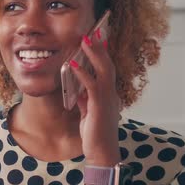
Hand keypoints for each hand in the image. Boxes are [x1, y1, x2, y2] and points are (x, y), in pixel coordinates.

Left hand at [70, 34, 121, 165]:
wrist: (102, 154)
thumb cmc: (96, 136)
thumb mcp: (89, 114)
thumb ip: (86, 101)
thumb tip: (79, 91)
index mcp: (109, 95)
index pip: (106, 69)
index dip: (102, 54)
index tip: (97, 38)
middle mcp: (111, 94)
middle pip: (107, 64)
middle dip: (100, 47)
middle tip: (93, 31)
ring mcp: (107, 99)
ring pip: (103, 70)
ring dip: (93, 54)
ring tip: (85, 39)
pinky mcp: (99, 107)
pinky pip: (91, 86)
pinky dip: (82, 73)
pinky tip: (72, 64)